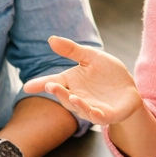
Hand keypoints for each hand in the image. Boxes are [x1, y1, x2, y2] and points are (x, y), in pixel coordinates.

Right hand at [23, 37, 142, 125]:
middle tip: (49, 85)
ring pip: (79, 107)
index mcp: (71, 82)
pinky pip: (98, 116)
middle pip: (64, 96)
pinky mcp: (106, 115)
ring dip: (74, 103)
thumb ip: (72, 50)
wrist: (128, 89)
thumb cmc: (108, 73)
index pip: (53, 82)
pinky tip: (93, 110)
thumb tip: (51, 40)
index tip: (27, 87)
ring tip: (71, 96)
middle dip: (58, 92)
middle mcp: (77, 97)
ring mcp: (90, 108)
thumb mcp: (91, 57)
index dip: (39, 84)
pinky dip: (94, 113)